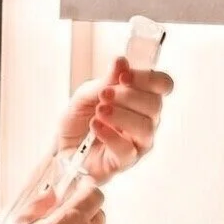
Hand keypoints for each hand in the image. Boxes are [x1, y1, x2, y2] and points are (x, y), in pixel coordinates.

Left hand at [56, 57, 173, 184]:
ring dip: (121, 115)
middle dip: (129, 96)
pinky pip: (127, 150)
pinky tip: (96, 127)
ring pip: (146, 128)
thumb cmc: (78, 121)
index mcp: (140, 100)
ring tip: (99, 111)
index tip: (124, 76)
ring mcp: (137, 143)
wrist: (62, 147)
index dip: (148, 78)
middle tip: (104, 94)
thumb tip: (121, 61)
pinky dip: (111, 135)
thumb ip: (104, 81)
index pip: (162, 85)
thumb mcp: (85, 95)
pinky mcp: (124, 162)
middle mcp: (145, 121)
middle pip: (155, 105)